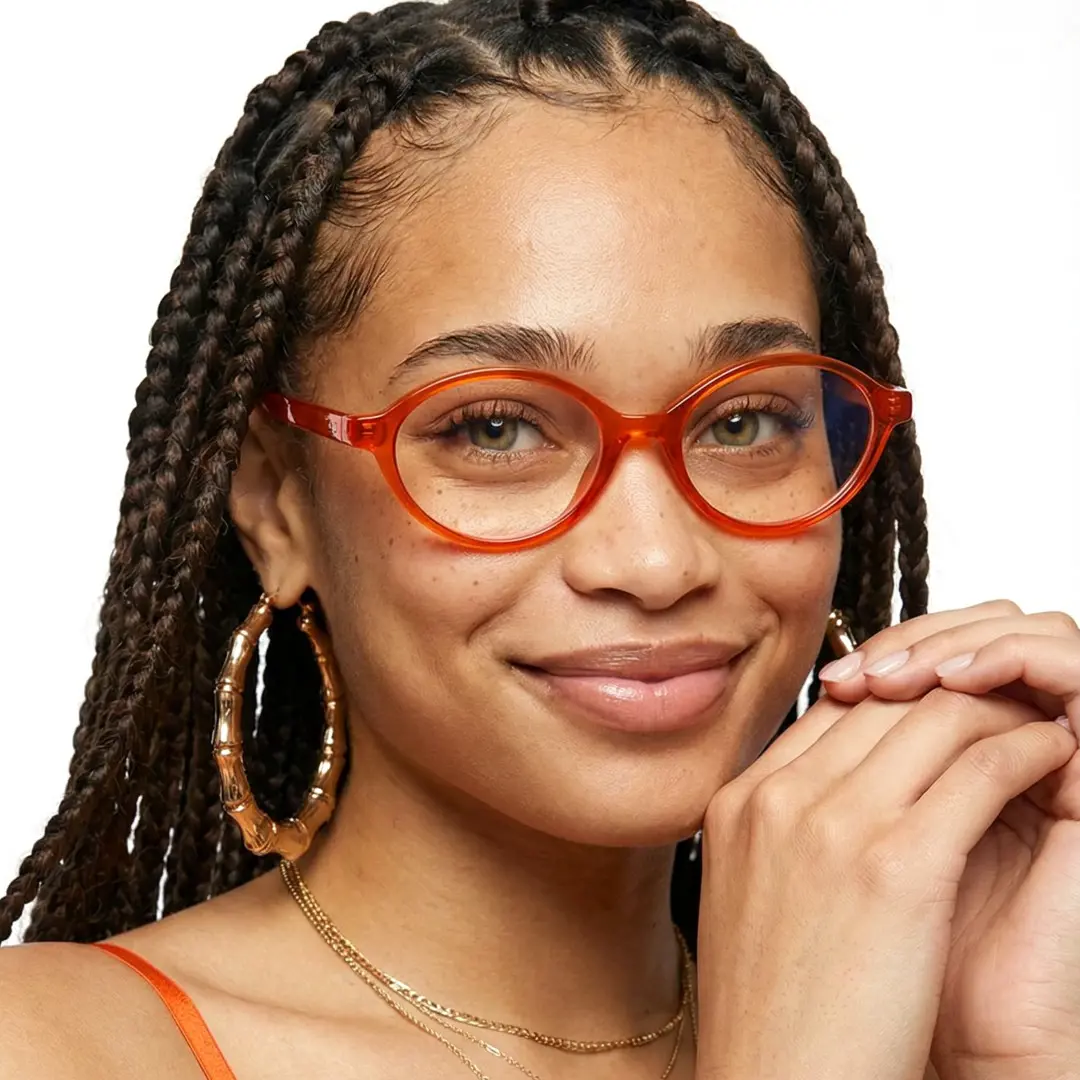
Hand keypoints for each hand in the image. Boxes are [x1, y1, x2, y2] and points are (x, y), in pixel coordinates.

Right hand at [695, 659, 1075, 1079]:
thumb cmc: (772, 1015)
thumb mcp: (752, 897)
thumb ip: (784, 832)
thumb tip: (839, 793)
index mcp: (737, 803)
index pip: (829, 712)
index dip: (894, 702)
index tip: (936, 714)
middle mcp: (777, 799)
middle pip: (878, 703)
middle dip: (945, 693)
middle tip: (994, 701)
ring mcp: (829, 823)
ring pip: (933, 719)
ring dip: (992, 712)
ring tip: (1029, 721)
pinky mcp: (896, 865)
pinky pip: (977, 770)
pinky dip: (1022, 751)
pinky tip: (1046, 755)